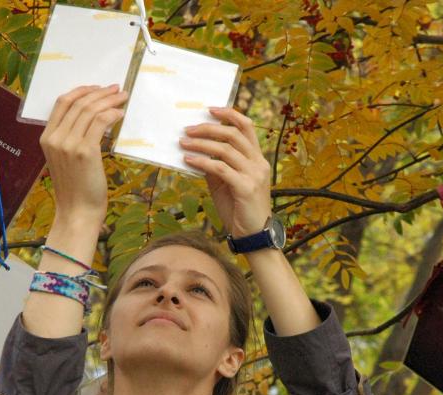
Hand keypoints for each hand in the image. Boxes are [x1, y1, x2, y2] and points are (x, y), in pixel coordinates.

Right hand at [40, 85, 127, 226]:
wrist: (77, 211)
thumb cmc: (75, 189)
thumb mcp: (65, 160)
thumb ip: (70, 139)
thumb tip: (92, 118)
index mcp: (46, 138)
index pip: (62, 103)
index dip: (81, 91)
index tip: (97, 88)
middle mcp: (55, 138)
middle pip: (78, 103)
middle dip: (100, 93)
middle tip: (116, 89)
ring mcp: (68, 144)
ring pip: (90, 110)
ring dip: (109, 100)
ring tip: (122, 98)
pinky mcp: (85, 151)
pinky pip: (100, 122)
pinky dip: (112, 114)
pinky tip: (120, 114)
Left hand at [180, 107, 270, 237]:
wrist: (253, 236)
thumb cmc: (239, 210)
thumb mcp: (226, 185)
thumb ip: (216, 168)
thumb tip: (197, 153)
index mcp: (257, 159)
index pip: (247, 127)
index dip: (229, 114)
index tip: (210, 110)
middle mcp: (258, 163)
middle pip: (234, 134)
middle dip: (208, 128)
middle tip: (188, 129)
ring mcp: (254, 175)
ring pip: (226, 150)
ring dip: (201, 144)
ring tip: (183, 142)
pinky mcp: (246, 188)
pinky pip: (220, 169)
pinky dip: (202, 162)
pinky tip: (188, 160)